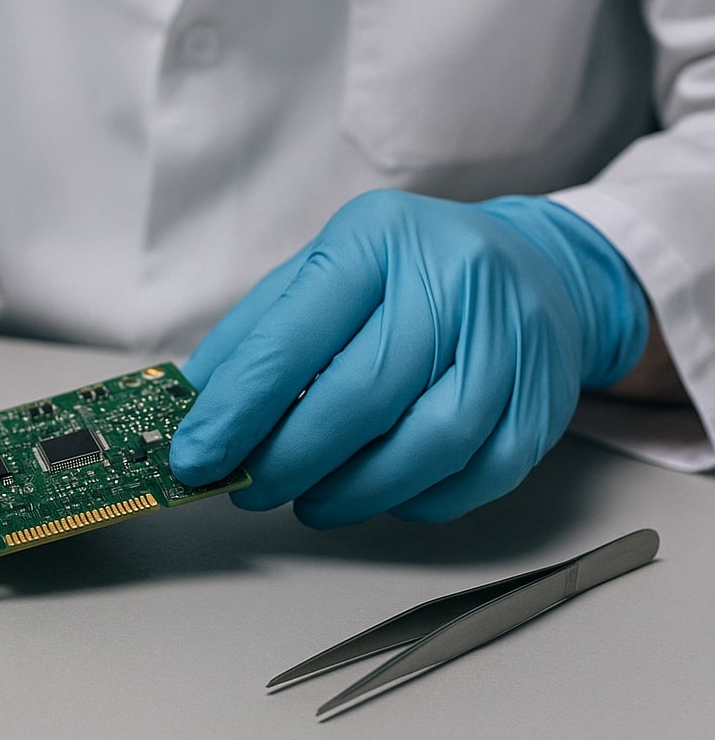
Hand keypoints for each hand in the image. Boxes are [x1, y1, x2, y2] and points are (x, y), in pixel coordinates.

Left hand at [169, 190, 648, 526]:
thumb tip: (195, 410)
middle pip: (360, 396)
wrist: (536, 266)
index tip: (195, 458)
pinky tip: (378, 495)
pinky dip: (417, 500)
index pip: (294, 337)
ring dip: (353, 492)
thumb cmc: (407, 275)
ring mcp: (511, 340)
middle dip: (289, 459)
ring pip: (427, 444)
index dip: (237, 410)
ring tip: (308, 500)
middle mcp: (453, 280)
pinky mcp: (545, 399)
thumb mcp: (322, 272)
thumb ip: (255, 336)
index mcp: (378, 239)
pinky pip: (478, 474)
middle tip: (248, 487)